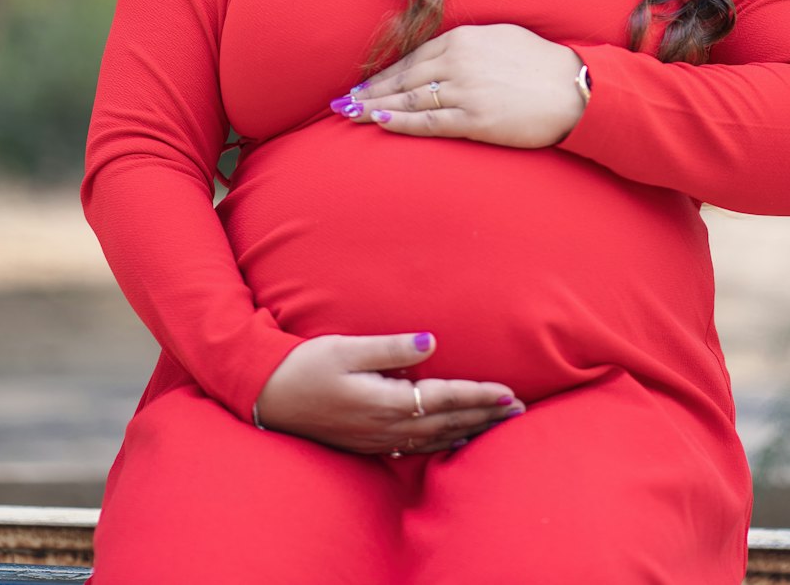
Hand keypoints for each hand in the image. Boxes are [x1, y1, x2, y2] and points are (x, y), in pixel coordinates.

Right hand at [254, 332, 523, 452]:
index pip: (444, 399)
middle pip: (448, 424)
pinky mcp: (369, 443)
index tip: (508, 392)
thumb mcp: (345, 348)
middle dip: (485, 416)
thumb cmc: (306, 366)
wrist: (269, 397)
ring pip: (436, 439)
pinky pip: (418, 447)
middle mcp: (385, 426)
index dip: (478, 396)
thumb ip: (390, 348)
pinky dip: (444, 443)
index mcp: (384, 401)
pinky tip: (456, 439)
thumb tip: (431, 342)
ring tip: (499, 423)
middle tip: (520, 411)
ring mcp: (377, 439)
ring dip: (470, 431)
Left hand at [335, 24, 585, 147]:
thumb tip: (441, 57)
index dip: (384, 72)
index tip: (363, 83)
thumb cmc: (541, 65)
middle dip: (370, 91)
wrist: (574, 89)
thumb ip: (468, 46)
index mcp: (464, 38)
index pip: (412, 56)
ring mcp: (465, 90)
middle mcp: (459, 60)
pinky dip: (400, 121)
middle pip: (403, 77)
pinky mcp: (475, 119)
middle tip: (343, 102)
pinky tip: (380, 122)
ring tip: (351, 114)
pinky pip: (428, 121)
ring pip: (409, 98)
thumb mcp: (501, 39)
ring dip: (375, 107)